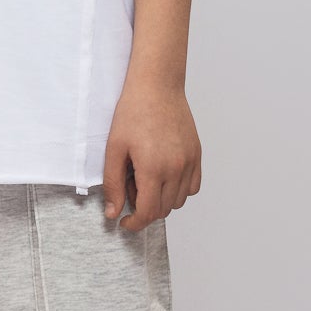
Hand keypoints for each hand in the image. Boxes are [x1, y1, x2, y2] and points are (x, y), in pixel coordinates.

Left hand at [102, 77, 200, 230]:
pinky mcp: (197, 155)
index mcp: (154, 169)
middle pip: (163, 210)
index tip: (124, 222)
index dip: (134, 224)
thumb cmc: (132, 113)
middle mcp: (176, 169)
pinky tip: (162, 174)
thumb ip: (114, 184)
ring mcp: (190, 162)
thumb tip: (113, 213)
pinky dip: (178, 189)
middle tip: (129, 185)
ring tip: (145, 176)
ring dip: (161, 199)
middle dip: (144, 208)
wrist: (156, 86)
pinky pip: (192, 186)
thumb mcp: (114, 149)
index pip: (148, 212)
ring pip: (178, 201)